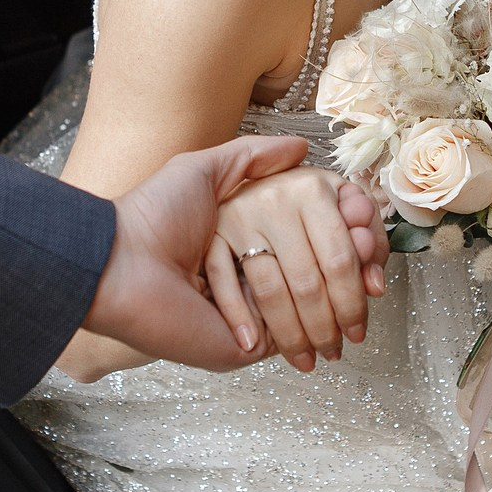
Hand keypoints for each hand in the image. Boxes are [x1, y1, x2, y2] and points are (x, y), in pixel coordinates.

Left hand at [83, 136, 384, 371]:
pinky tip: (342, 299)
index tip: (369, 220)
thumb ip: (250, 157)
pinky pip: (293, 331)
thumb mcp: (201, 170)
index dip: (350, 230)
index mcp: (252, 242)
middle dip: (356, 260)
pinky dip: (314, 312)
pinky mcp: (250, 346)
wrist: (120, 264)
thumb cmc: (152, 217)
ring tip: (367, 275)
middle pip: (328, 274)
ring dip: (346, 289)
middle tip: (371, 243)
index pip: (317, 240)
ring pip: (322, 307)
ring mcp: (258, 316)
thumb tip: (301, 145)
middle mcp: (259, 279)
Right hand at [203, 168, 384, 371]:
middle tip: (331, 352)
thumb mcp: (348, 209)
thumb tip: (374, 288)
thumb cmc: (309, 202)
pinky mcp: (211, 233)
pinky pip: (223, 282)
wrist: (256, 177)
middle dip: (323, 328)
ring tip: (303, 358)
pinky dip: (238, 317)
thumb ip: (370, 245)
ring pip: (269, 290)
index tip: (357, 334)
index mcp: (314, 190)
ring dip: (288, 335)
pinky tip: (253, 345)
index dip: (352, 305)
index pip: (340, 261)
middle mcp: (274, 199)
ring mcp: (239, 216)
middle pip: (305, 282)